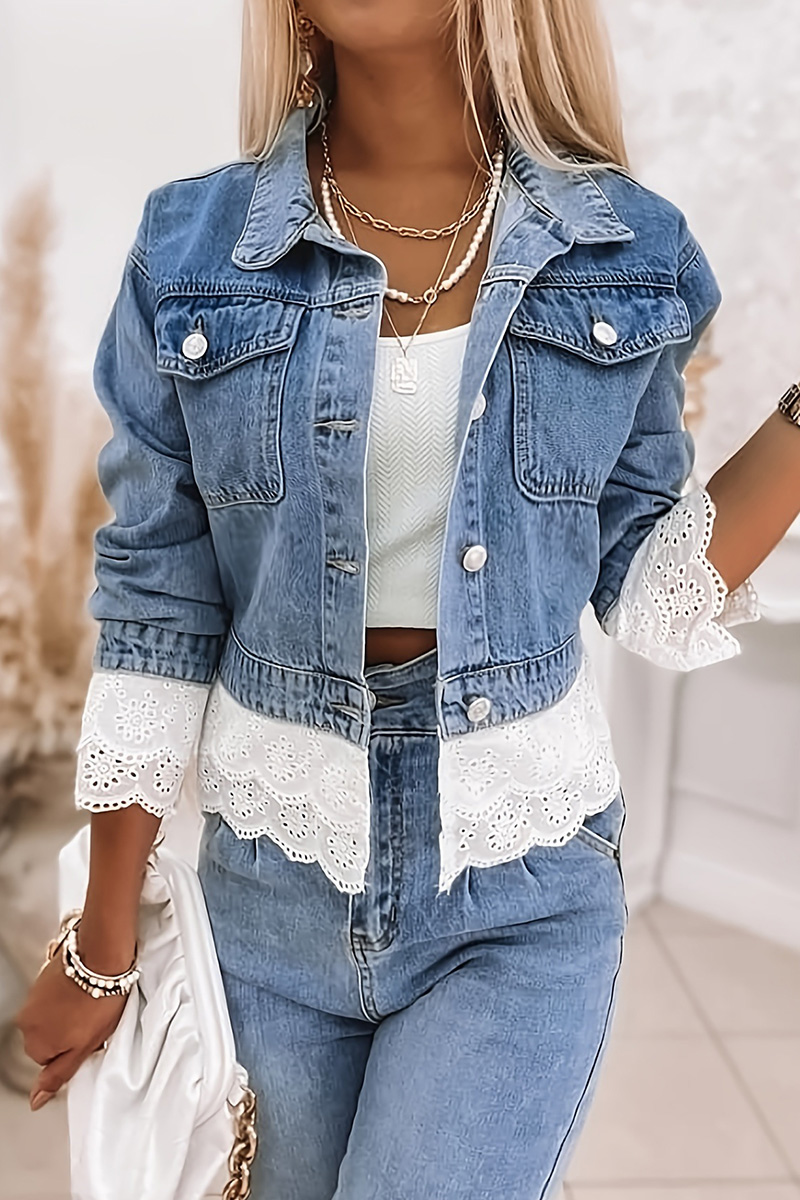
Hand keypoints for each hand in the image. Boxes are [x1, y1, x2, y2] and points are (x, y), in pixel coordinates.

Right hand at [13, 940, 130, 1110]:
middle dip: (68, 1032)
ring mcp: (33, 998)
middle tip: (92, 1022)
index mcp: (36, 1044)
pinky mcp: (42, 977)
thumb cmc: (99, 999)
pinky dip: (67, 993)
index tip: (88, 1039)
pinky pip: (53, 995)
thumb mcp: (85, 1048)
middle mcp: (27, 1021)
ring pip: (51, 1016)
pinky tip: (84, 987)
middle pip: (49, 1037)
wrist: (101, 956)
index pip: (52, 1061)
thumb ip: (58, 1076)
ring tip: (90, 1002)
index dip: (75, 1050)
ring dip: (67, 1012)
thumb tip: (36, 1100)